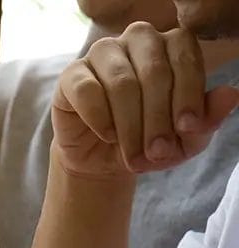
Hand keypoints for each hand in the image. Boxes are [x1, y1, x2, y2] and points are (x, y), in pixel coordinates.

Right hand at [53, 22, 238, 178]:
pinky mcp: (72, 75)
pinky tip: (108, 135)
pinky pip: (88, 90)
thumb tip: (230, 95)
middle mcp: (138, 40)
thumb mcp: (184, 139)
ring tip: (134, 156)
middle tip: (158, 153)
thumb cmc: (148, 141)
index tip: (187, 129)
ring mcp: (103, 53)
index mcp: (171, 46)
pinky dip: (101, 119)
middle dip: (158, 119)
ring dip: (131, 126)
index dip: (188, 94)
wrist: (103, 159)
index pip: (185, 56)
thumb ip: (207, 119)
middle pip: (154, 71)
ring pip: (121, 83)